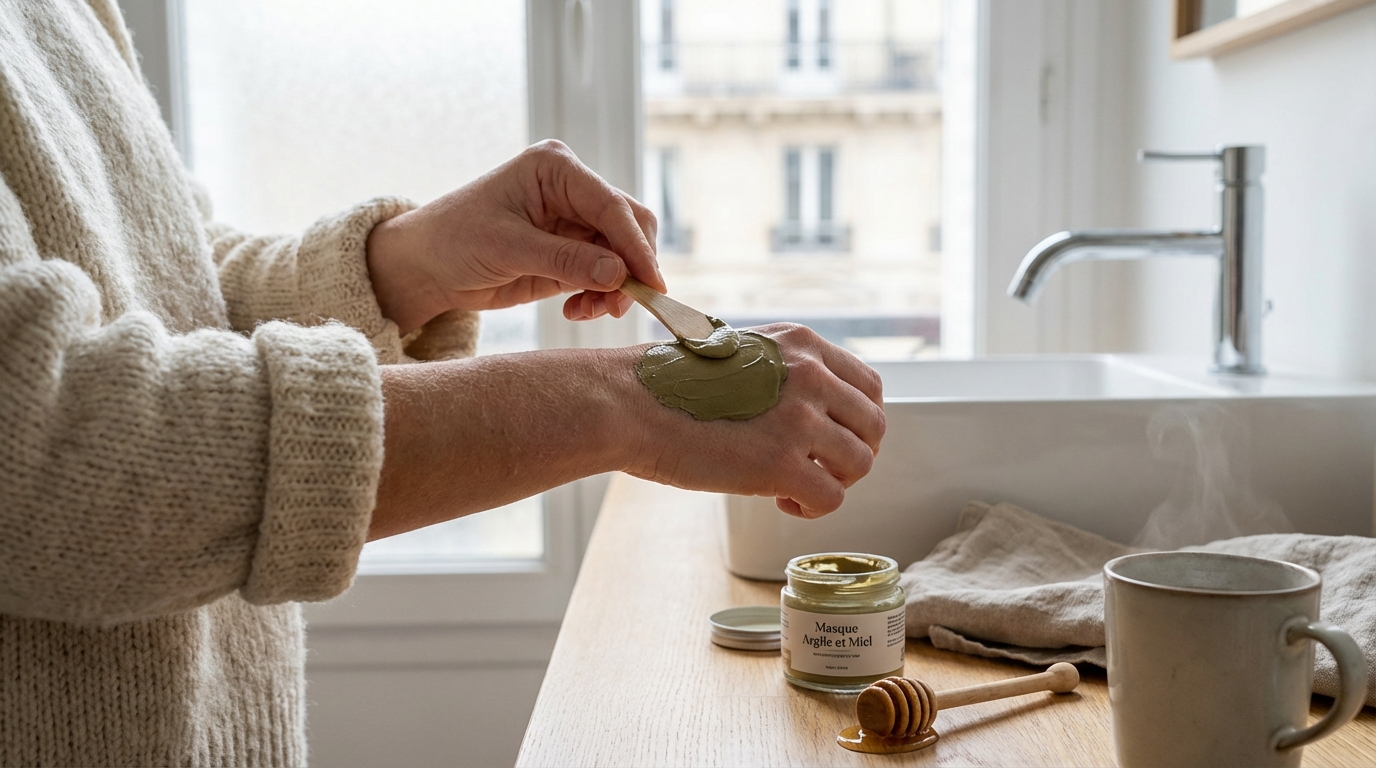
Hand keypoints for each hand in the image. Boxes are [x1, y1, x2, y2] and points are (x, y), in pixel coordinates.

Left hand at [366, 140, 663, 334]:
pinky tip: (577, 310)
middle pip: (629, 226)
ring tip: (590, 312)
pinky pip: (606, 274)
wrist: (426, 266)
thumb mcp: (508, 248)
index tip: (652, 284)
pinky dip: (601, 295)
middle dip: (631, 268)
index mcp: (557, 169)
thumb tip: (620, 274)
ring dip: (616, 288)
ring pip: (622, 255)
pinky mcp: (573, 252)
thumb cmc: (454, 241)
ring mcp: (575, 221)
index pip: (612, 206)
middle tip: (619, 307)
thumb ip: (566, 260)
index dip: (636, 247)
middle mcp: (573, 189)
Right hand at [622, 323, 885, 518]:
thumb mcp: (739, 354)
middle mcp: (810, 375)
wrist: (627, 402)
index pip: (868, 385)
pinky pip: (831, 499)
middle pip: (873, 426)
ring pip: (860, 464)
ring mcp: (799, 420)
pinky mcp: (781, 464)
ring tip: (794, 487)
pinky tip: (780, 501)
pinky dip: (811, 508)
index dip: (857, 420)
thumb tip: (807, 412)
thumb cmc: (666, 384)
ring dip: (834, 482)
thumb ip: (781, 373)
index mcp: (801, 344)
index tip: (832, 438)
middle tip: (817, 468)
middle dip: (850, 454)